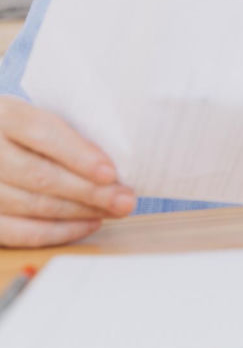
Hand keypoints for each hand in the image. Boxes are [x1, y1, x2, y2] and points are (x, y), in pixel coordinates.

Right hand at [0, 96, 135, 246]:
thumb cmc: (29, 130)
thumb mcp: (41, 115)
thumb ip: (68, 132)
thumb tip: (115, 160)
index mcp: (5, 114)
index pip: (42, 132)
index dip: (78, 155)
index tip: (110, 173)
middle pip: (40, 175)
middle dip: (89, 191)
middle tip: (125, 200)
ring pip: (32, 206)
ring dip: (80, 212)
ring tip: (114, 210)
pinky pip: (19, 233)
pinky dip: (59, 232)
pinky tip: (89, 223)